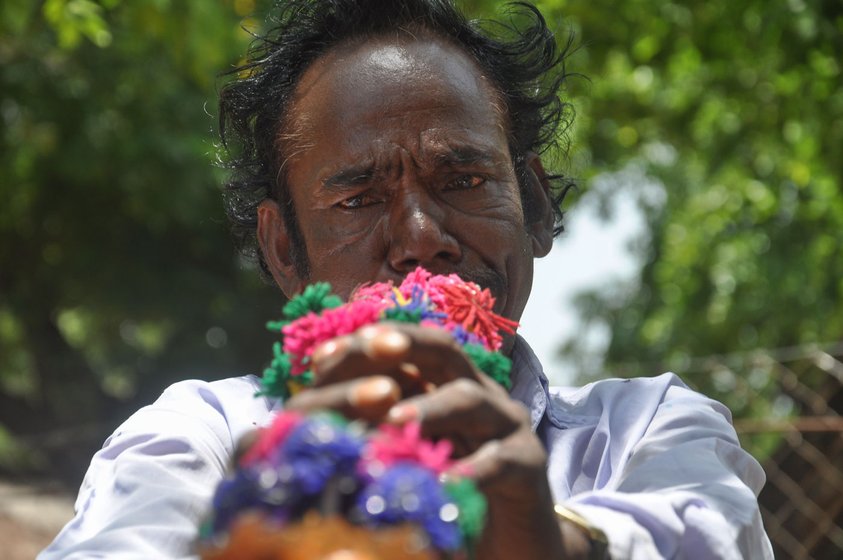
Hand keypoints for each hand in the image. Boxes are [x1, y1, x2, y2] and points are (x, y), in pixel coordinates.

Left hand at [282, 322, 589, 558]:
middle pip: (443, 350)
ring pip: (470, 398)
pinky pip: (500, 458)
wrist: (514, 539)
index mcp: (445, 383)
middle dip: (406, 343)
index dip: (367, 344)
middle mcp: (477, 392)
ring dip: (430, 406)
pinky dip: (469, 469)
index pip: (406, 347)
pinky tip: (442, 483)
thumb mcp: (407, 453)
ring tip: (395, 421)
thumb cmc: (448, 490)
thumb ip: (374, 430)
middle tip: (371, 347)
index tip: (322, 356)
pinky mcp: (528, 463)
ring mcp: (506, 423)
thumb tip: (307, 416)